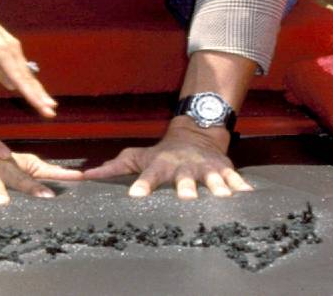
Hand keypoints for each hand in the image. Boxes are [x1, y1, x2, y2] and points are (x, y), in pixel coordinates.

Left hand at [0, 7, 56, 117]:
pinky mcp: (11, 45)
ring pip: (27, 72)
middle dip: (40, 95)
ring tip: (48, 105)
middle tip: (51, 112)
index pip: (21, 80)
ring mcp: (14, 47)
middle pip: (29, 77)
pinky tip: (35, 89)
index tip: (45, 109)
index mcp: (2, 54)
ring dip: (37, 89)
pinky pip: (22, 66)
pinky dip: (29, 79)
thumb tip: (13, 86)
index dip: (33, 96)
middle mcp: (13, 50)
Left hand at [83, 120, 252, 199]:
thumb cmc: (161, 154)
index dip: (142, 185)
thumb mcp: (137, 157)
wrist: (194, 135)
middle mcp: (183, 167)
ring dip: (216, 187)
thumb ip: (113, 168)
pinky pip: (234, 178)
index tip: (135, 196)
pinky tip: (248, 194)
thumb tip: (84, 176)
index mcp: (160, 166)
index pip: (148, 176)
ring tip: (222, 196)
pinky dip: (241, 185)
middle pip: (183, 178)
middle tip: (186, 198)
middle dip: (185, 187)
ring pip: (211, 178)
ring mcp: (204, 168)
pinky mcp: (223, 169)